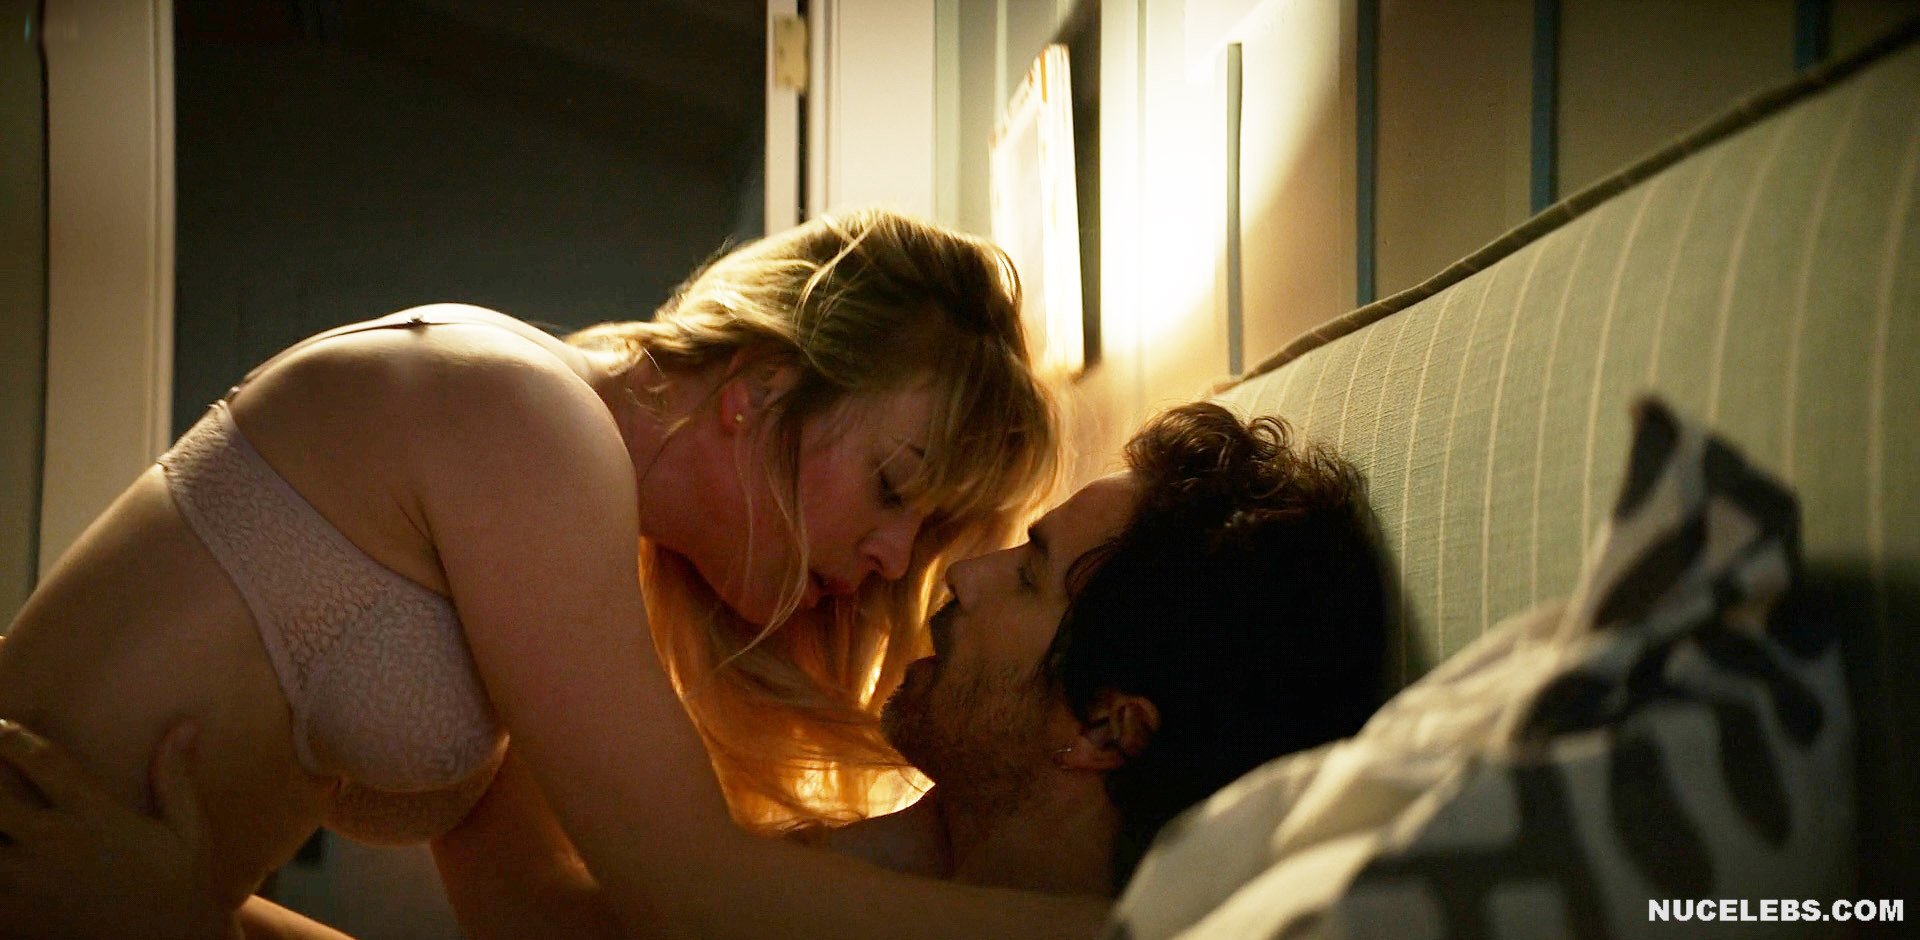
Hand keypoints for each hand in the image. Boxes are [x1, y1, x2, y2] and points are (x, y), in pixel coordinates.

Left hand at [0, 719, 237, 939]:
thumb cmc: (179, 888)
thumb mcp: (189, 831)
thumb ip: (175, 777)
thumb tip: (184, 724)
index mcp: (92, 815)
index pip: (41, 760)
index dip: (8, 735)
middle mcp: (52, 843)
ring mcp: (26, 882)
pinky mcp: (16, 916)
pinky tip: (1, 861)